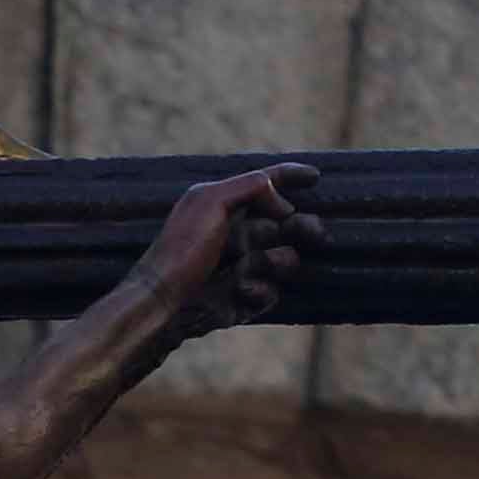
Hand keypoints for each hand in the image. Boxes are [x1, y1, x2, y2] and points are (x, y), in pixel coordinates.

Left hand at [151, 164, 324, 325]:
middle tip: (315, 232)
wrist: (162, 302)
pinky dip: (259, 290)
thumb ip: (250, 187)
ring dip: (277, 261)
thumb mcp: (210, 201)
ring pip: (285, 259)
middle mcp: (237, 233)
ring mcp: (243, 266)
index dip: (290, 177)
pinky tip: (240, 291)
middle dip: (302, 226)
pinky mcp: (244, 297)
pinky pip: (271, 291)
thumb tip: (282, 201)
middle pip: (288, 224)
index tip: (316, 176)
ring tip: (252, 266)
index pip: (265, 184)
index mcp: (227, 205)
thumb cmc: (181, 248)